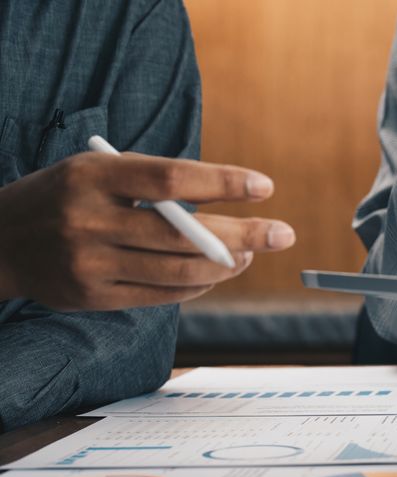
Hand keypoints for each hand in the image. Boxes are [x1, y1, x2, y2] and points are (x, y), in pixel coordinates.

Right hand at [0, 152, 294, 310]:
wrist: (1, 241)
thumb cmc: (68, 197)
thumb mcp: (99, 172)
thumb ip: (155, 184)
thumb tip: (230, 207)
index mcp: (93, 176)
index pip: (171, 178)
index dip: (223, 183)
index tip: (264, 187)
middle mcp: (88, 220)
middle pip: (183, 233)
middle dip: (243, 235)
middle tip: (283, 234)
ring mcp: (88, 263)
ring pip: (178, 271)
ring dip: (225, 265)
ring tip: (249, 255)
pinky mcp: (91, 297)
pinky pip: (161, 295)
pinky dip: (197, 285)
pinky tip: (216, 273)